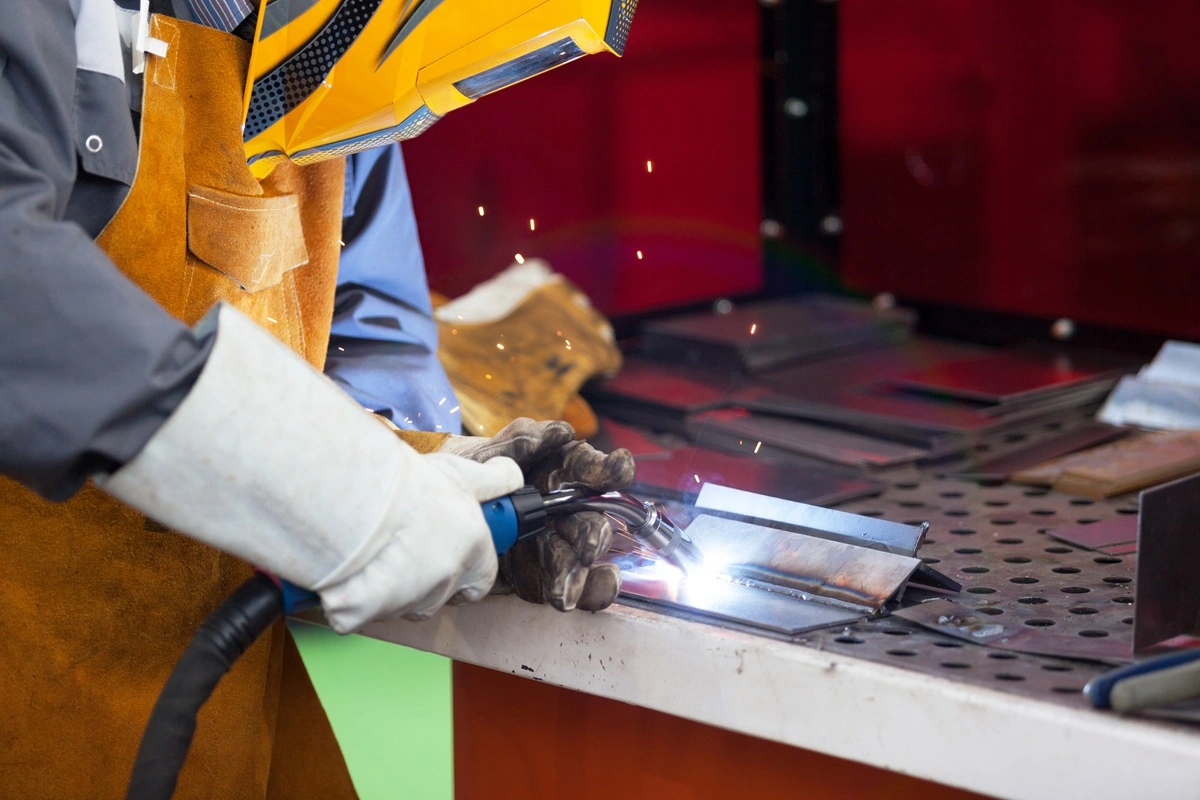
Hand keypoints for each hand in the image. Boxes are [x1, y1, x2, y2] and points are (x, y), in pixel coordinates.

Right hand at [96, 303, 524, 633]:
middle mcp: (444, 582)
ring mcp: (403, 601)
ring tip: (369, 546)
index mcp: (473, 553)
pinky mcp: (360, 613)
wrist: (355, 492)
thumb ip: (493, 481)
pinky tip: (341, 567)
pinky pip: (352, 612)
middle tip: (398, 545)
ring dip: (386, 584)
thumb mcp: (459, 472)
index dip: (465, 569)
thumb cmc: (409, 480)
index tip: (447, 554)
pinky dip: (344, 596)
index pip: (481, 581)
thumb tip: (516, 478)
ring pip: (399, 604)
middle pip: (437, 594)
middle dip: (422, 576)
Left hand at [440, 418, 634, 610]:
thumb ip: (516, 443)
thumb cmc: (463, 478)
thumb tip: (560, 433)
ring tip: (565, 591)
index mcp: (554, 473)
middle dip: (594, 535)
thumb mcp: (481, 456)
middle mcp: (562, 509)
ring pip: (579, 559)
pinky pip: (570, 586)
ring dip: (578, 574)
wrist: (432, 517)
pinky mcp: (541, 576)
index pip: (588, 470)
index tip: (619, 469)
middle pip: (590, 521)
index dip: (608, 469)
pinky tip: (575, 598)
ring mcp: (553, 545)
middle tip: (588, 548)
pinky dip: (584, 593)